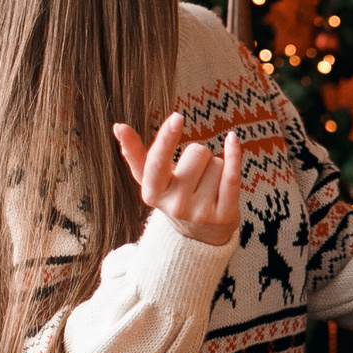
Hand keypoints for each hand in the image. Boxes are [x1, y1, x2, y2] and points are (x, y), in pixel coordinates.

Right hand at [112, 113, 241, 246]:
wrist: (199, 235)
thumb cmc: (173, 196)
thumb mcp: (151, 180)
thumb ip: (135, 154)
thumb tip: (118, 126)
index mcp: (152, 194)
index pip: (157, 161)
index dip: (167, 138)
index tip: (177, 117)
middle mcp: (176, 206)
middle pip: (196, 152)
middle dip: (198, 156)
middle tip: (194, 175)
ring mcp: (201, 213)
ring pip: (216, 162)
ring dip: (214, 167)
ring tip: (207, 185)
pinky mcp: (225, 216)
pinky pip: (232, 175)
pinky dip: (233, 154)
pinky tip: (232, 140)